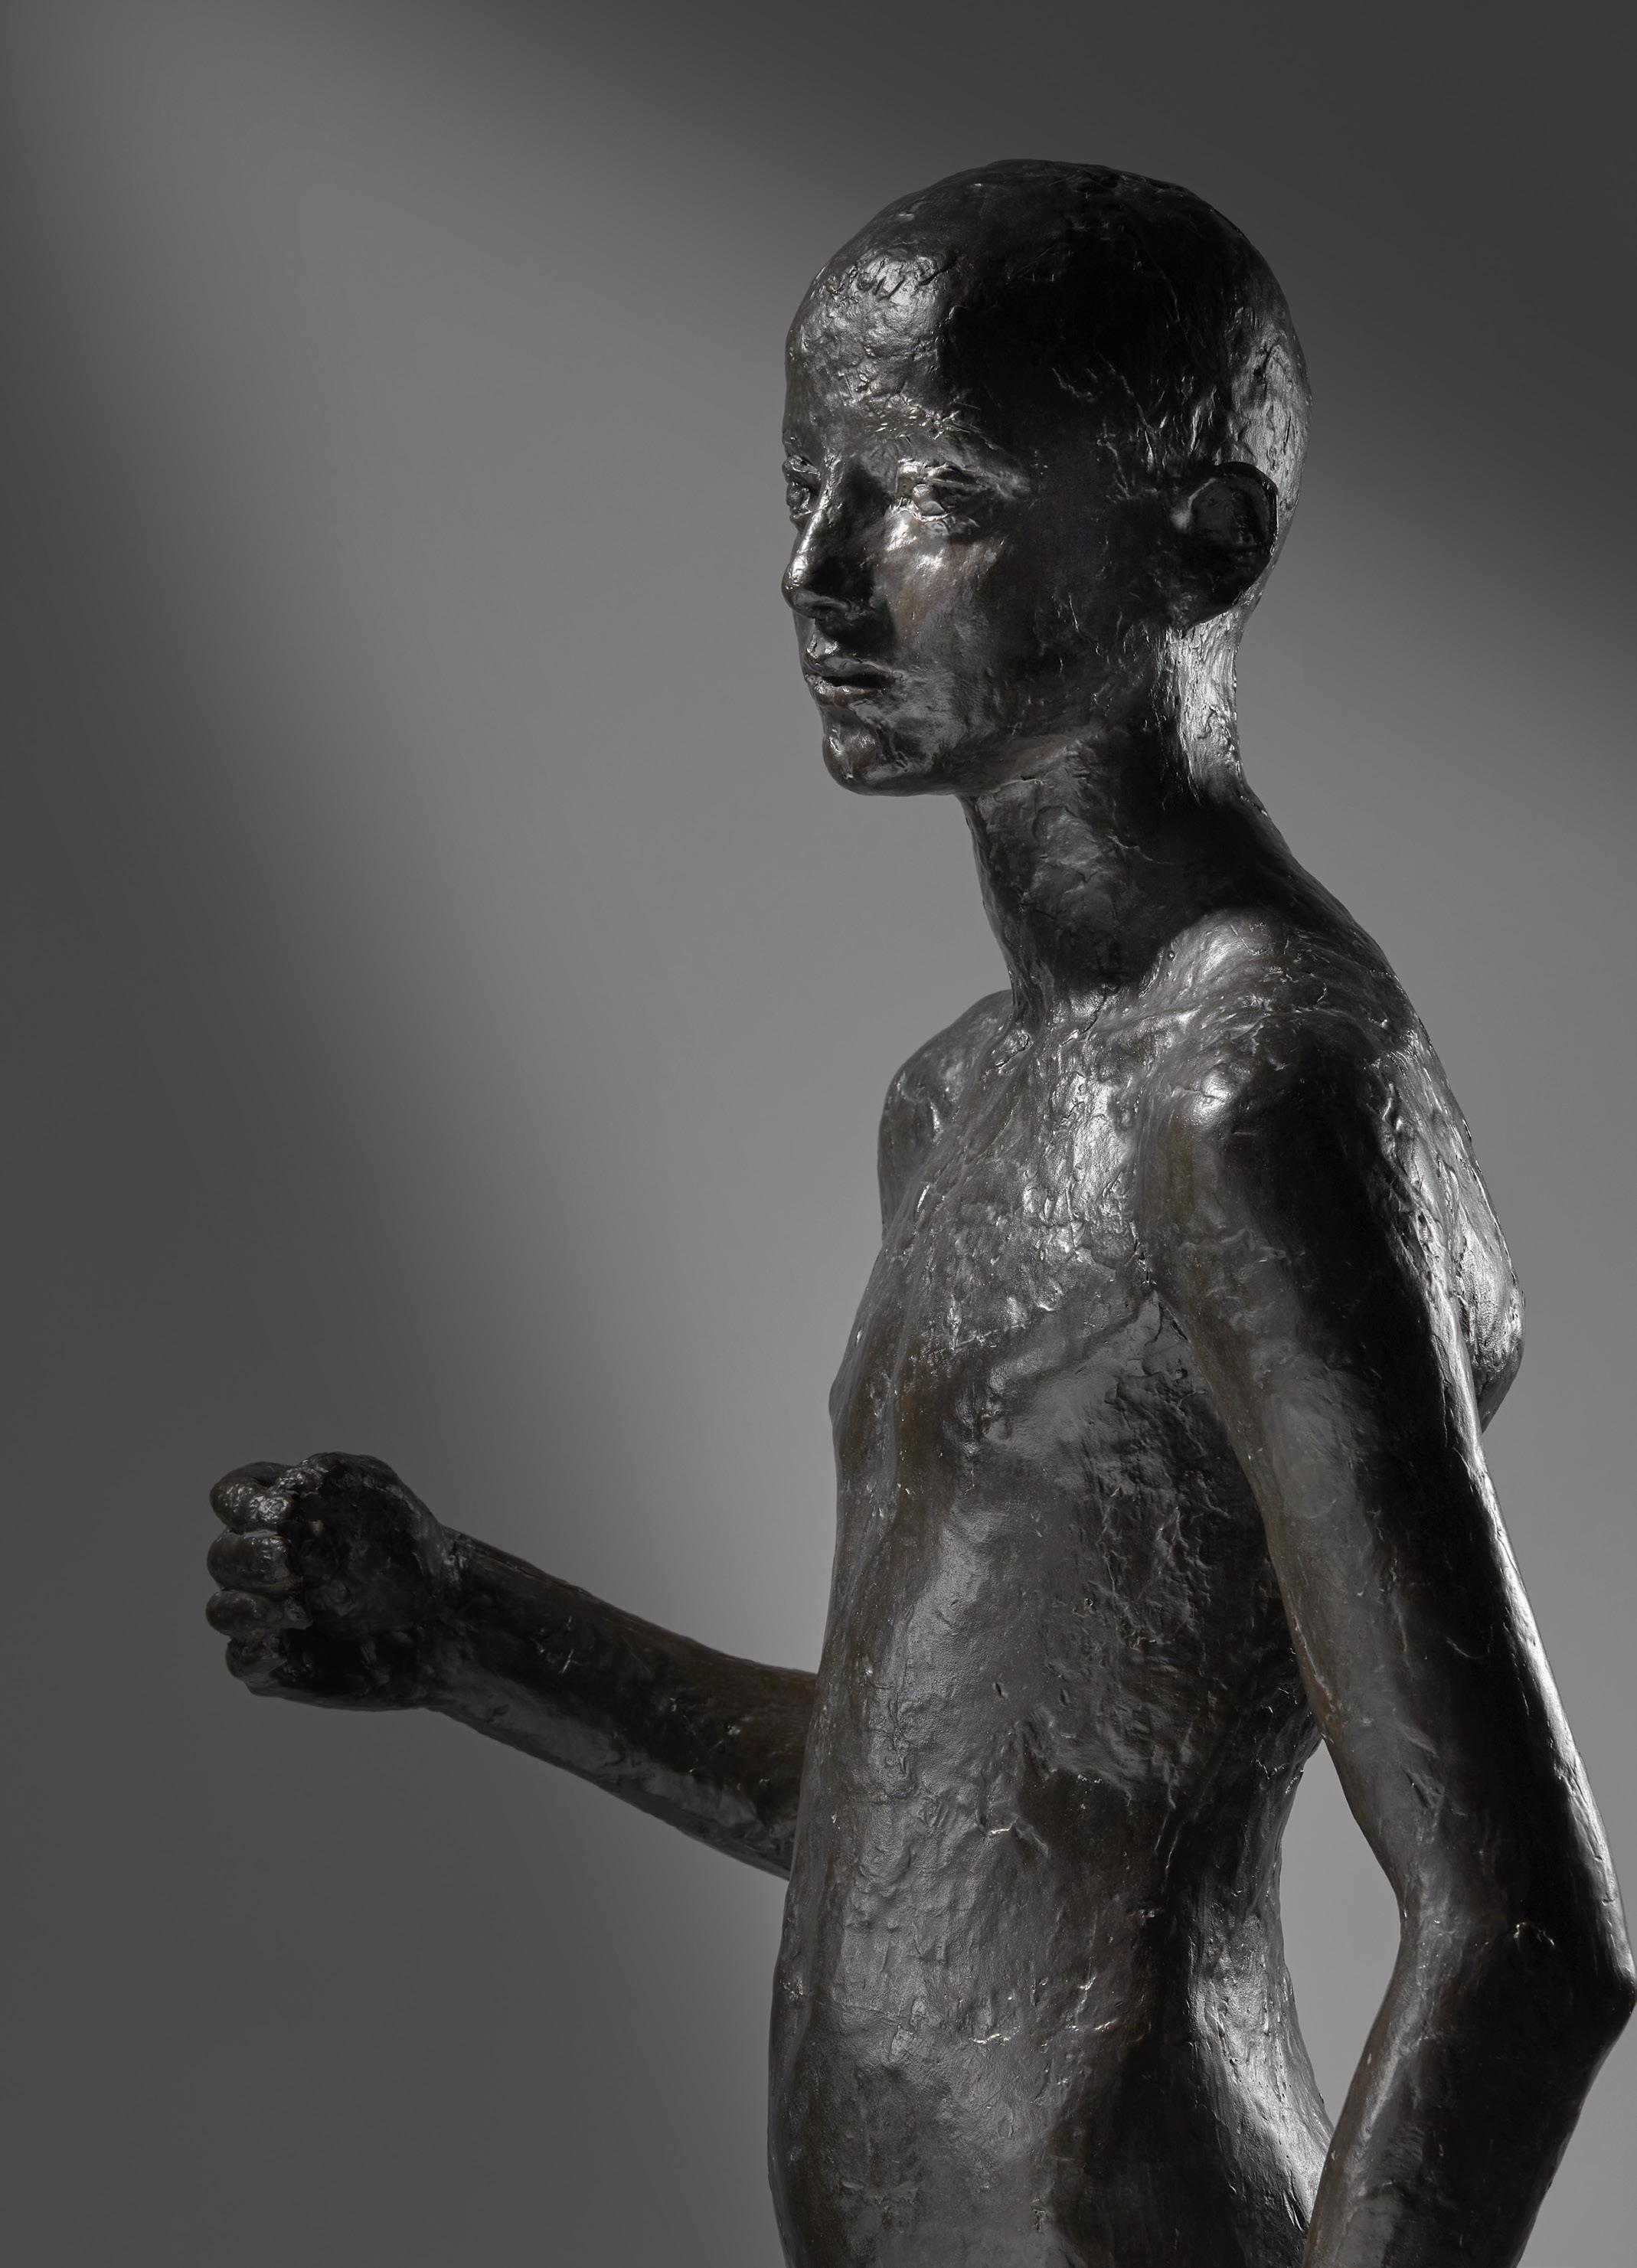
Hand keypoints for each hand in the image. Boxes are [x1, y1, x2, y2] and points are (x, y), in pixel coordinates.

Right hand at [206, 1452, 457, 1707]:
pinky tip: (292, 1640)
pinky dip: (258, 1650)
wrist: (443, 1615)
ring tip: (304, 1608)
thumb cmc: (408, 1546)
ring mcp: (266, 1613)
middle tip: (292, 1561)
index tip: (282, 1514)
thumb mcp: (380, 1494)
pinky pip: (242, 1660)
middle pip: (221, 1556)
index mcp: (279, 1511)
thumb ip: (334, 1477)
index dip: (242, 1504)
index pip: (231, 1496)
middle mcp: (264, 1562)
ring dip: (250, 1606)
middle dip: (251, 1557)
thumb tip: (291, 1485)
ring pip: (221, 1611)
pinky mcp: (277, 1662)